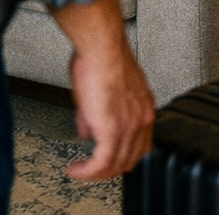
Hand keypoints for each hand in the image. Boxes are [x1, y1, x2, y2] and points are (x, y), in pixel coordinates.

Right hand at [51, 0, 154, 180]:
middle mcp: (142, 118)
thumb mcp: (103, 87)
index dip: (122, 154)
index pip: (140, 144)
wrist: (101, 45)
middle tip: (90, 168)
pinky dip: (86, 172)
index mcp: (143, 106)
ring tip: (79, 170)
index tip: (106, 157)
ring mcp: (130, 126)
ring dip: (95, 172)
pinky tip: (75, 170)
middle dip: (109, 167)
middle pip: (130, 159)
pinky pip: (100, 164)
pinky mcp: (112, 131)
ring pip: (116, 165)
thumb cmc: (101, 54)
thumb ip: (96, 113)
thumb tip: (86, 131)